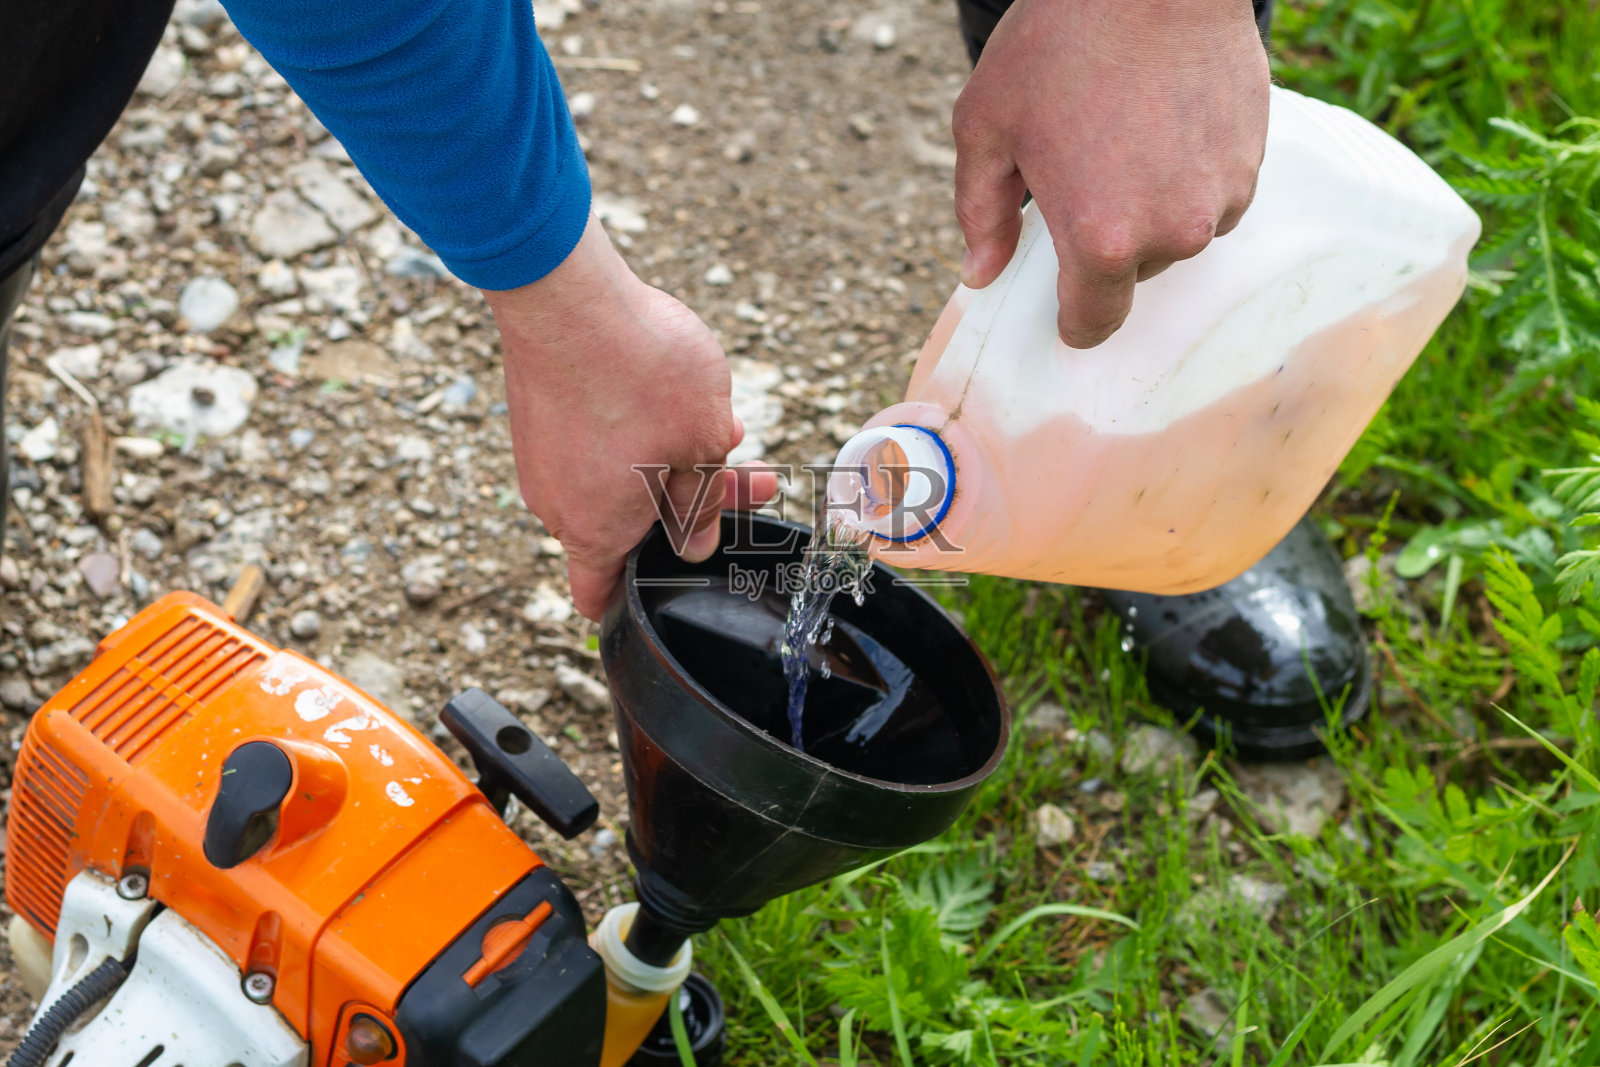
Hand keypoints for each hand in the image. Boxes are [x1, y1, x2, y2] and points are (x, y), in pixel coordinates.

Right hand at [487, 214, 778, 620]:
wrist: (566, 292)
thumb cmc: (639, 372)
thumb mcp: (702, 443)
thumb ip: (703, 502)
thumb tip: (694, 543)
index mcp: (595, 529)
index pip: (598, 596)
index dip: (636, 599)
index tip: (677, 578)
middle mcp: (557, 503)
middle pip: (629, 527)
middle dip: (695, 505)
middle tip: (755, 477)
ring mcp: (540, 456)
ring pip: (618, 478)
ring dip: (673, 460)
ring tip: (728, 425)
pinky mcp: (539, 414)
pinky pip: (594, 443)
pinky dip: (636, 431)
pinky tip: (683, 396)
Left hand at [952, 0, 1269, 347]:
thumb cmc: (1058, 45)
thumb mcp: (986, 127)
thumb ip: (979, 213)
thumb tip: (981, 273)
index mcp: (1101, 239)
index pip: (1093, 322)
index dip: (1072, 322)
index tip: (1063, 311)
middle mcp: (1171, 233)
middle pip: (1132, 275)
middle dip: (1104, 244)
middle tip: (1080, 176)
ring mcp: (1219, 199)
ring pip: (1175, 235)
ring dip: (1149, 210)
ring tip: (1121, 139)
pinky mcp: (1252, 163)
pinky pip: (1212, 198)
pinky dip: (1185, 178)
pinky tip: (1161, 125)